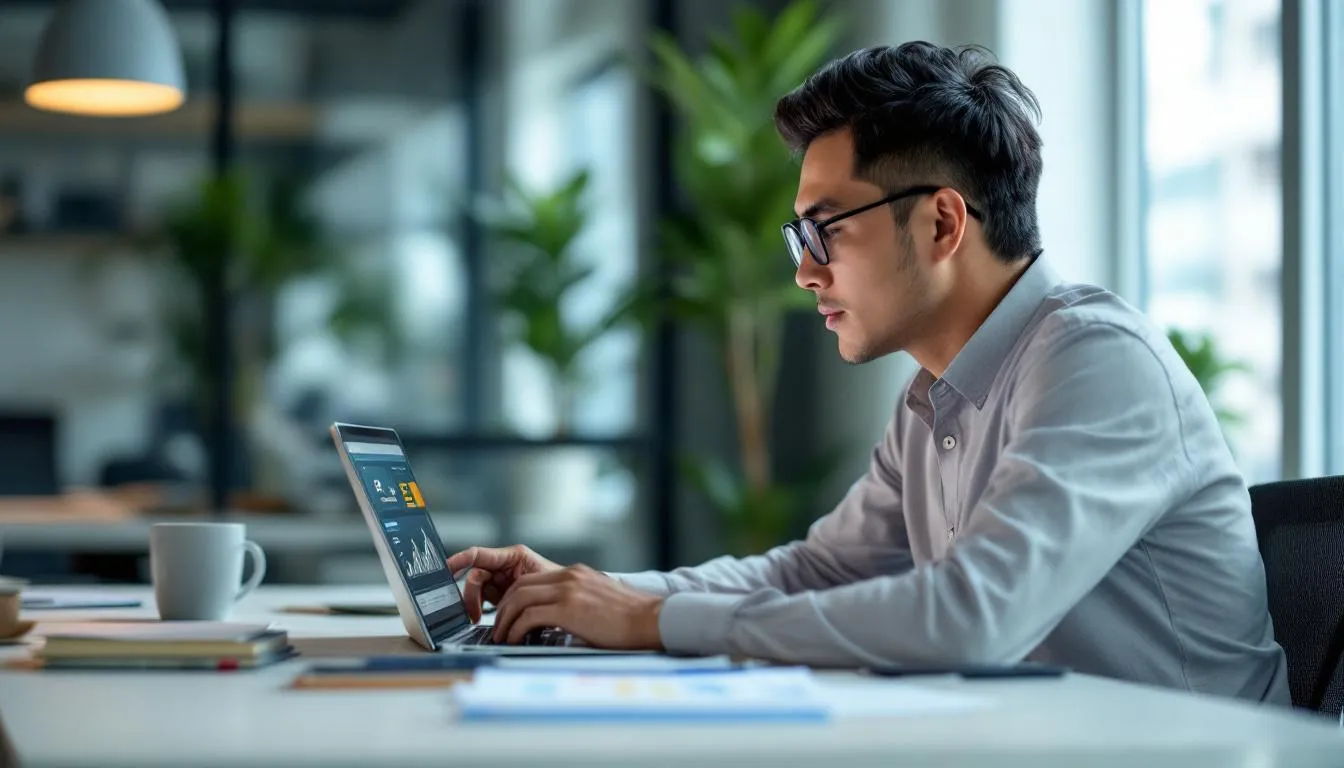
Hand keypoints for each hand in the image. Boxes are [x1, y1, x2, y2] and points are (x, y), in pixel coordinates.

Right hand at [445, 545, 559, 622]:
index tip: (446, 568)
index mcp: (514, 556)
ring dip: (473, 604)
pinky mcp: (501, 594)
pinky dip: (478, 609)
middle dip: (469, 593)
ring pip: (476, 589)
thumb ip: (519, 587)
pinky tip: (480, 618)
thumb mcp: (541, 582)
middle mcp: (505, 565)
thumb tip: (496, 597)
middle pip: (475, 575)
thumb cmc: (563, 586)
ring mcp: (502, 580)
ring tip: (477, 618)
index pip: (480, 554)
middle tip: (472, 612)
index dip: (460, 560)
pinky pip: (482, 599)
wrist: (574, 602)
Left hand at [492, 564, 663, 649]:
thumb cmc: (628, 619)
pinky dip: (516, 629)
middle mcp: (569, 576)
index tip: (508, 615)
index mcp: (575, 573)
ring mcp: (568, 589)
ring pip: (520, 599)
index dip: (514, 598)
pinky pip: (529, 616)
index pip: (531, 580)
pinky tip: (515, 640)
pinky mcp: (568, 608)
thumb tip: (556, 619)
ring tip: (502, 637)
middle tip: (499, 627)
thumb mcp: (598, 600)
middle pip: (520, 586)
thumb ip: (577, 601)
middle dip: (504, 608)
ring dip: (505, 620)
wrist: (650, 620)